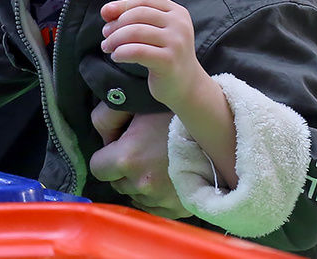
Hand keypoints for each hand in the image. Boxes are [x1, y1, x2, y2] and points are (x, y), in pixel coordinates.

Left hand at [89, 102, 187, 218]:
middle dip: (123, 170)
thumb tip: (101, 137)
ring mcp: (160, 199)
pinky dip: (155, 196)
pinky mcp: (177, 209)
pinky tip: (165, 178)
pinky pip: (154, 208)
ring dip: (139, 183)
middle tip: (141, 152)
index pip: (97, 168)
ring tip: (156, 163)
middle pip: (116, 183)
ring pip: (135, 196)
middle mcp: (141, 183)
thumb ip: (105, 118)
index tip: (118, 148)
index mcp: (126, 158)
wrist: (218, 131)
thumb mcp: (136, 107)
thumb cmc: (175, 115)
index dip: (105, 156)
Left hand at [101, 0, 204, 110]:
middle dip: (116, 24)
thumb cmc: (164, 55)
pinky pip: (137, 51)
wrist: (185, 85)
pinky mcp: (169, 61)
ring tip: (108, 47)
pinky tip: (117, 57)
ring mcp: (176, 42)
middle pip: (138, 14)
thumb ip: (131, 17)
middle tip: (106, 36)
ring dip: (115, 39)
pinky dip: (121, 52)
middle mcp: (179, 24)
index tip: (106, 15)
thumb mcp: (152, 32)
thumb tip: (106, 10)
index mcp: (177, 12)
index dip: (123, 5)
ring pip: (135, 32)